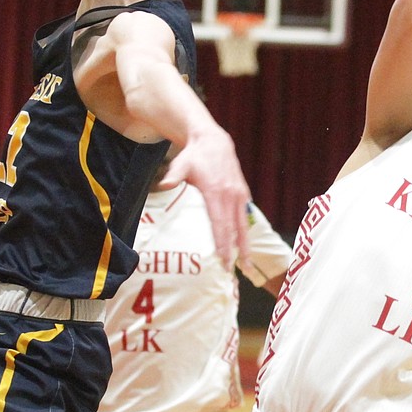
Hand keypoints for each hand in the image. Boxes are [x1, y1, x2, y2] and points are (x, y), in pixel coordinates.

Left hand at [160, 128, 249, 267]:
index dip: (222, 242)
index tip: (223, 258)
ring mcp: (239, 194)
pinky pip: (244, 217)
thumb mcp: (181, 164)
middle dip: (233, 251)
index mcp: (215, 191)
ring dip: (244, 245)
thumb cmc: (194, 156)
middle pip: (233, 229)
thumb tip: (164, 185)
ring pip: (243, 225)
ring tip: (246, 264)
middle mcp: (230, 195)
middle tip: (232, 269)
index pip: (220, 222)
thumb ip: (173, 176)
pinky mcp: (242, 193)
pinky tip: (244, 246)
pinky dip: (245, 232)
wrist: (214, 141)